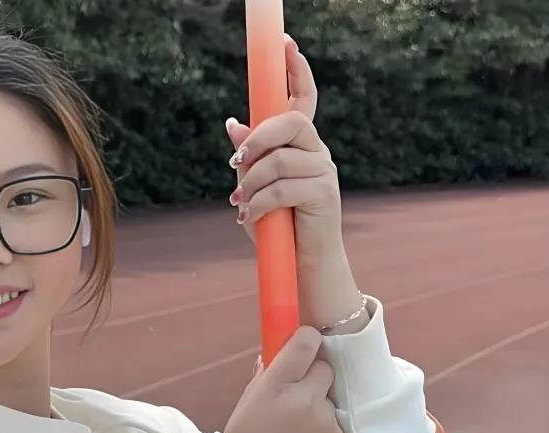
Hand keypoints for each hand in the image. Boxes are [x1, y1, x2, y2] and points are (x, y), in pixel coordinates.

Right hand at [220, 326, 347, 432]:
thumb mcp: (241, 415)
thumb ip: (260, 384)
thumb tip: (271, 360)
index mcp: (273, 388)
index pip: (304, 344)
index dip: (308, 340)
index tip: (306, 341)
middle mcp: (303, 398)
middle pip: (324, 368)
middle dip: (314, 375)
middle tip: (299, 393)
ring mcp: (324, 421)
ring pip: (328, 400)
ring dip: (316, 408)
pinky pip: (333, 426)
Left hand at [224, 34, 343, 273]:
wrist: (298, 264)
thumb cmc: (276, 224)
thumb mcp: (254, 187)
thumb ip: (248, 156)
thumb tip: (233, 121)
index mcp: (300, 145)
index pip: (303, 99)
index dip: (296, 71)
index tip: (286, 44)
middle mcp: (317, 151)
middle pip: (289, 123)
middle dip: (256, 140)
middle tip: (235, 163)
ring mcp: (323, 171)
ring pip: (279, 160)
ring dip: (250, 183)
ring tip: (241, 204)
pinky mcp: (324, 194)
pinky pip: (282, 189)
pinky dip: (258, 204)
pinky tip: (249, 217)